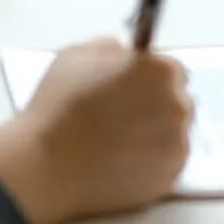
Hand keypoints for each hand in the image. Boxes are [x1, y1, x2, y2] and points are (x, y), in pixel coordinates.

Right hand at [0, 39, 192, 223]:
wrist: (46, 165)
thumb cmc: (57, 112)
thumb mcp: (76, 57)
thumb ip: (109, 48)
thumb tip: (122, 52)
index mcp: (159, 70)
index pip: (173, 70)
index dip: (150, 80)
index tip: (135, 89)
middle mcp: (177, 105)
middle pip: (178, 101)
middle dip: (156, 106)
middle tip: (122, 118)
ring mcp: (177, 142)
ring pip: (174, 133)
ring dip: (155, 134)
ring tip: (117, 142)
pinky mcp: (171, 175)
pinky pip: (169, 163)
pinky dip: (152, 162)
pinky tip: (122, 160)